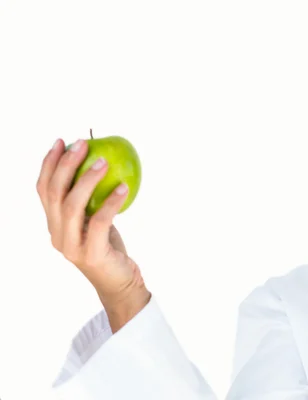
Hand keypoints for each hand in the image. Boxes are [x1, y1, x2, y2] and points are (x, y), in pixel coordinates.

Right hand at [37, 138, 150, 331]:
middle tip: (82, 145)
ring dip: (87, 180)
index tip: (61, 141)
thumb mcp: (95, 221)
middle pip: (54, 194)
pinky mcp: (91, 255)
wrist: (120, 283)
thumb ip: (90, 201)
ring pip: (72, 206)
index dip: (49, 164)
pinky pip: (100, 222)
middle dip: (65, 165)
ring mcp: (71, 247)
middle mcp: (57, 235)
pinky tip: (123, 188)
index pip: (43, 190)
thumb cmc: (108, 247)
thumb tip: (99, 161)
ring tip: (104, 161)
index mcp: (54, 224)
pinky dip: (111, 203)